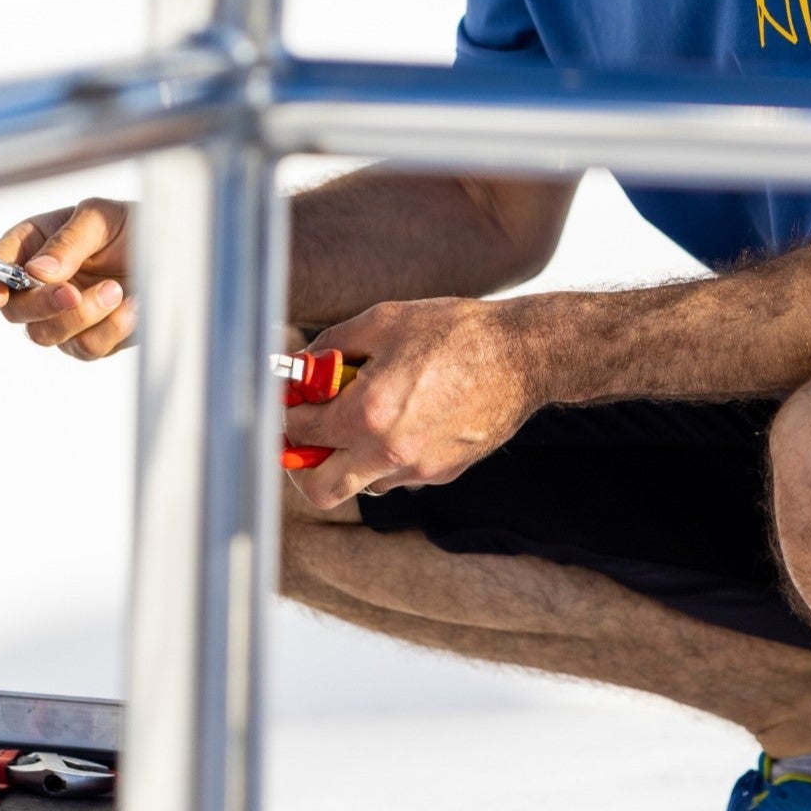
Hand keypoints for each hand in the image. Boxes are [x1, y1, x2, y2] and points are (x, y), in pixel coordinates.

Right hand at [0, 197, 137, 359]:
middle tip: (73, 293)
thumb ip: (68, 242)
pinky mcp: (90, 338)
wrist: (176, 249)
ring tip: (117, 289)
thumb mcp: (100, 218)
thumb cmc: (130, 224)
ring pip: (46, 335)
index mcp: (31, 244)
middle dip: (42, 305)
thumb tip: (37, 272)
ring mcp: (61, 316)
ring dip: (82, 316)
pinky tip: (134, 306)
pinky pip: (85, 348)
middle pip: (14, 311)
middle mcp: (39, 284)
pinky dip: (110, 329)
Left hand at [282, 298, 544, 508]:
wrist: (522, 356)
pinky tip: (403, 417)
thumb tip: (299, 366)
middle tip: (304, 437)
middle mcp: (389, 453)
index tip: (292, 399)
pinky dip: (385, 455)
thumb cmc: (454, 331)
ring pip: (360, 484)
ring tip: (364, 416)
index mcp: (368, 414)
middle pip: (319, 489)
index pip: (300, 430)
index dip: (288, 410)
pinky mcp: (442, 474)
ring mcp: (418, 470)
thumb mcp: (382, 321)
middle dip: (300, 465)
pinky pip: (397, 476)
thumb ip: (331, 347)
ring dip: (349, 457)